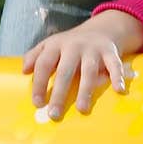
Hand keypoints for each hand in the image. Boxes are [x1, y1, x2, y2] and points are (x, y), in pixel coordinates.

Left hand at [22, 11, 142, 118]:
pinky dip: (117, 77)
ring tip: (82, 110)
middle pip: (65, 71)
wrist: (100, 29)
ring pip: (89, 71)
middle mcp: (74, 46)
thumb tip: (24, 71)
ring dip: (86, 90)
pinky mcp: (110, 52)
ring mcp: (93, 49)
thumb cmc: (70, 44)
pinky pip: (115, 65)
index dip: (39, 84)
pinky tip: (119, 90)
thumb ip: (35, 56)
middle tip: (54, 114)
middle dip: (59, 93)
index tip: (37, 103)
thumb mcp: (50, 45)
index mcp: (56, 45)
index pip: (44, 64)